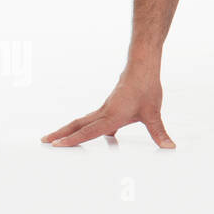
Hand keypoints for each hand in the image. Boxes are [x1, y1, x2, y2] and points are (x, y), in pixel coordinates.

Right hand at [41, 67, 173, 148]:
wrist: (143, 66)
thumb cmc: (146, 87)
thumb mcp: (153, 113)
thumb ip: (159, 132)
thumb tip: (169, 146)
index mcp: (111, 116)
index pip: (88, 131)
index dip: (72, 140)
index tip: (56, 145)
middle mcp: (104, 112)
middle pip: (78, 125)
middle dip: (61, 134)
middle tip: (44, 141)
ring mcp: (106, 108)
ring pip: (84, 121)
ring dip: (71, 130)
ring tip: (58, 138)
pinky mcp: (110, 105)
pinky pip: (94, 119)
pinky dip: (88, 127)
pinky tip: (98, 135)